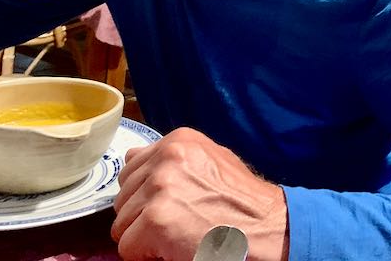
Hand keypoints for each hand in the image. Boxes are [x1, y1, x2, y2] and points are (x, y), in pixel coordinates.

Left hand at [111, 127, 288, 260]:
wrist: (268, 228)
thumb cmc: (244, 204)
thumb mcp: (211, 162)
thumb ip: (172, 160)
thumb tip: (131, 156)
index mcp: (179, 141)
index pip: (131, 169)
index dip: (146, 197)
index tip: (173, 206)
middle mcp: (167, 157)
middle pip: (123, 198)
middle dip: (143, 217)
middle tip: (179, 224)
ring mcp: (160, 187)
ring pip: (122, 225)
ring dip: (145, 238)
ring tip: (180, 235)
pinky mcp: (156, 219)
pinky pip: (128, 248)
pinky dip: (148, 256)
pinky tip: (177, 248)